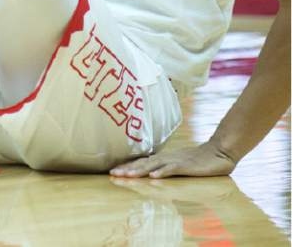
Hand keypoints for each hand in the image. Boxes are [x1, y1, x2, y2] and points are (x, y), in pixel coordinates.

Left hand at [110, 140, 236, 178]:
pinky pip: (172, 169)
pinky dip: (162, 172)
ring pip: (153, 165)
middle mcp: (166, 158)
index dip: (127, 167)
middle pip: (143, 164)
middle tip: (112, 174)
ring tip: (126, 176)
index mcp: (163, 158)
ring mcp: (176, 161)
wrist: (218, 152)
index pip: (142, 163)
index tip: (113, 172)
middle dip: (127, 169)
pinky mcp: (186, 166)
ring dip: (139, 171)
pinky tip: (153, 176)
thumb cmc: (198, 161)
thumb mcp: (180, 165)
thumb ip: (167, 168)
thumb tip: (152, 174)